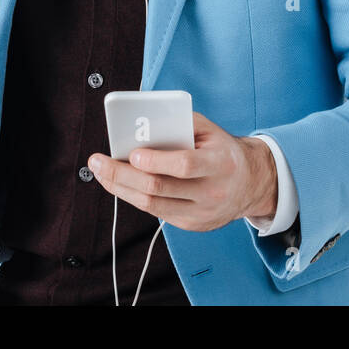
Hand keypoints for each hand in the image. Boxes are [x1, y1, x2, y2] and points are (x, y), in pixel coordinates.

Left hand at [87, 112, 277, 231]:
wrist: (251, 183)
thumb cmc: (222, 150)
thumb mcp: (211, 130)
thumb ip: (181, 123)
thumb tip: (142, 124)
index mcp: (220, 164)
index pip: (185, 165)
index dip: (156, 161)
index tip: (132, 154)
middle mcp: (211, 192)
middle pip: (159, 188)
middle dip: (122, 175)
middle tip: (97, 162)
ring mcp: (201, 214)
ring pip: (152, 205)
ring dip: (120, 188)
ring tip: (100, 172)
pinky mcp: (192, 225)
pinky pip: (156, 212)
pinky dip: (134, 197)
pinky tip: (119, 184)